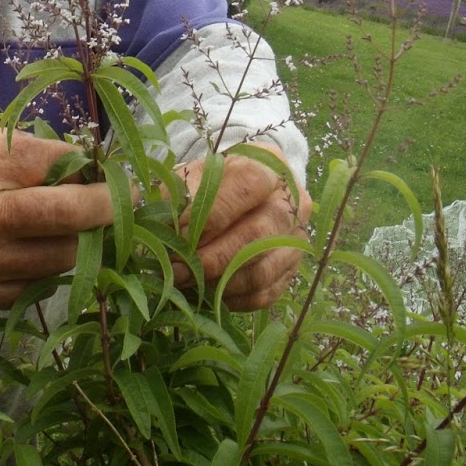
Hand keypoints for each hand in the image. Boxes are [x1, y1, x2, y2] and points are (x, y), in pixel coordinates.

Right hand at [0, 119, 116, 307]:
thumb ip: (24, 146)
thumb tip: (86, 164)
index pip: (63, 165)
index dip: (98, 168)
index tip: (120, 171)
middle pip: (74, 214)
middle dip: (113, 207)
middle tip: (133, 202)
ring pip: (65, 257)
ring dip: (87, 241)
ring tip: (94, 227)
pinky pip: (39, 284)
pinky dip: (52, 267)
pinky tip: (48, 249)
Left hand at [173, 143, 310, 311]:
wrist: (236, 198)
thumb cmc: (209, 184)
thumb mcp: (193, 176)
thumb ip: (181, 194)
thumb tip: (169, 228)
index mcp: (269, 166)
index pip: (248, 186)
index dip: (212, 213)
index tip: (179, 232)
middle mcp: (292, 202)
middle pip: (257, 234)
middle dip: (211, 258)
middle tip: (178, 270)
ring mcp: (295, 239)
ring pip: (262, 271)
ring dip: (220, 283)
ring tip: (189, 283)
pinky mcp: (292, 270)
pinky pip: (265, 294)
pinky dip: (233, 299)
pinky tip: (208, 292)